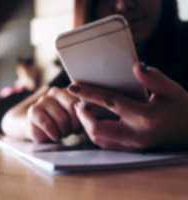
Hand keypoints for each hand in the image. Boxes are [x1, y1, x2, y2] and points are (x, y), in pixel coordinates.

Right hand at [27, 87, 79, 142]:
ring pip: (62, 118)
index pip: (81, 101)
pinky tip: (54, 135)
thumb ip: (83, 111)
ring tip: (62, 132)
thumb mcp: (77, 117)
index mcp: (68, 90)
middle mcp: (55, 91)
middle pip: (72, 107)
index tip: (80, 125)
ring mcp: (43, 100)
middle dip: (74, 124)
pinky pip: (48, 125)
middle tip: (71, 130)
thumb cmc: (64, 124)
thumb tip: (88, 111)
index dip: (83, 117)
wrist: (41, 130)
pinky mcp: (33, 111)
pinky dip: (54, 134)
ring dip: (64, 131)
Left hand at [69, 63, 187, 150]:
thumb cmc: (183, 109)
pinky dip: (96, 131)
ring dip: (87, 124)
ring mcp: (133, 145)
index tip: (72, 87)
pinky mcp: (131, 149)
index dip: (88, 93)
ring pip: (98, 139)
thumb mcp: (172, 90)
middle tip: (79, 102)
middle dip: (83, 115)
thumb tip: (135, 66)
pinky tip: (96, 121)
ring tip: (85, 110)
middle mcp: (136, 135)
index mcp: (145, 117)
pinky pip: (105, 143)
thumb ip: (153, 78)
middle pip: (97, 128)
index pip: (109, 102)